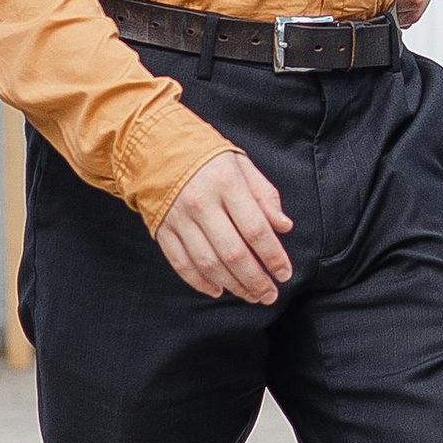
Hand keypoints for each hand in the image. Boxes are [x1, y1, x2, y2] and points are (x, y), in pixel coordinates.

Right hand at [155, 147, 294, 304]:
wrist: (157, 146)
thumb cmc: (208, 157)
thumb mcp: (242, 165)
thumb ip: (265, 196)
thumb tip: (284, 226)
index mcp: (226, 184)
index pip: (256, 229)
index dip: (273, 256)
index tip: (285, 274)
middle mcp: (202, 203)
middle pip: (233, 253)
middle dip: (256, 279)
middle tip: (270, 294)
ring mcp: (179, 219)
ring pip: (208, 263)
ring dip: (232, 285)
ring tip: (250, 295)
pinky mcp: (163, 230)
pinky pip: (182, 264)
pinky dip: (200, 282)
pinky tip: (217, 289)